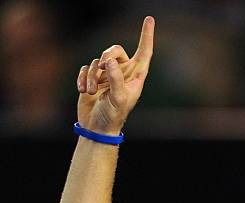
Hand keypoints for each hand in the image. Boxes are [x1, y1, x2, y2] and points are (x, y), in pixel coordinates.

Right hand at [76, 16, 154, 134]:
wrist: (97, 128)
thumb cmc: (113, 116)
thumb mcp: (118, 99)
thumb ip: (116, 79)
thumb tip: (109, 61)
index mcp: (136, 77)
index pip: (144, 52)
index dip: (147, 36)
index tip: (149, 19)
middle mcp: (123, 73)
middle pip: (115, 50)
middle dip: (107, 55)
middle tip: (103, 67)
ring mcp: (107, 75)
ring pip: (98, 60)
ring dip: (92, 75)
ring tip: (91, 92)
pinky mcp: (93, 78)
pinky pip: (85, 67)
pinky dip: (82, 78)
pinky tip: (83, 91)